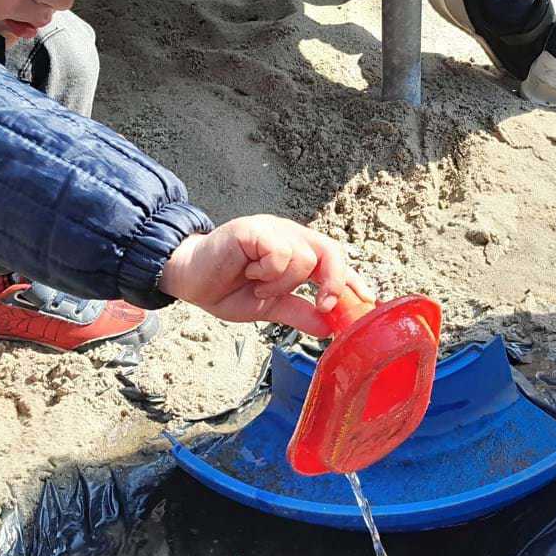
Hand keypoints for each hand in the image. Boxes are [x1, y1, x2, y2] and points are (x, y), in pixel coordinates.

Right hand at [158, 215, 374, 337]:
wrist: (187, 279)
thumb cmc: (224, 287)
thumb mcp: (267, 307)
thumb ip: (297, 313)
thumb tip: (328, 327)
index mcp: (295, 251)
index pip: (334, 262)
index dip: (352, 280)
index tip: (367, 300)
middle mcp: (288, 236)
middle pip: (332, 251)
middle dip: (335, 282)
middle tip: (324, 305)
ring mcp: (272, 230)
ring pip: (305, 257)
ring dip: (283, 283)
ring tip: (260, 286)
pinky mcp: (254, 229)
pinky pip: (280, 252)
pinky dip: (269, 272)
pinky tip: (251, 275)